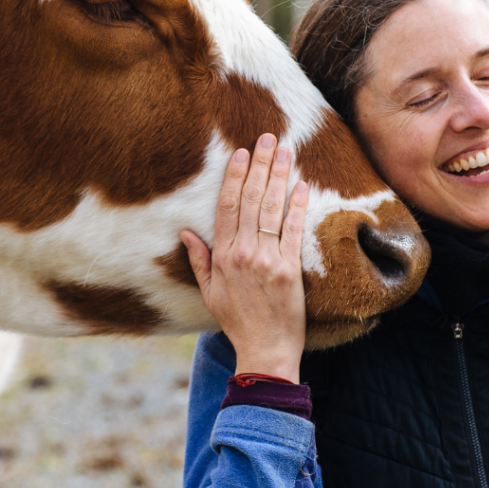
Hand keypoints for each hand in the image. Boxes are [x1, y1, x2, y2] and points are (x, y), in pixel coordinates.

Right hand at [181, 133, 307, 382]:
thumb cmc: (236, 321)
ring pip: (272, 209)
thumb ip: (198, 259)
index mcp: (222, 256)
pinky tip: (302, 185)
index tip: (241, 152)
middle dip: (260, 165)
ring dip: (279, 176)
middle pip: (251, 200)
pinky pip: (294, 231)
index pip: (227, 206)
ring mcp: (267, 260)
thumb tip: (185, 232)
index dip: (234, 177)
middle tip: (268, 137)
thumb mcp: (208, 292)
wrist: (264, 350)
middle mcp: (243, 253)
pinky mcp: (290, 269)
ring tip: (286, 150)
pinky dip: (298, 206)